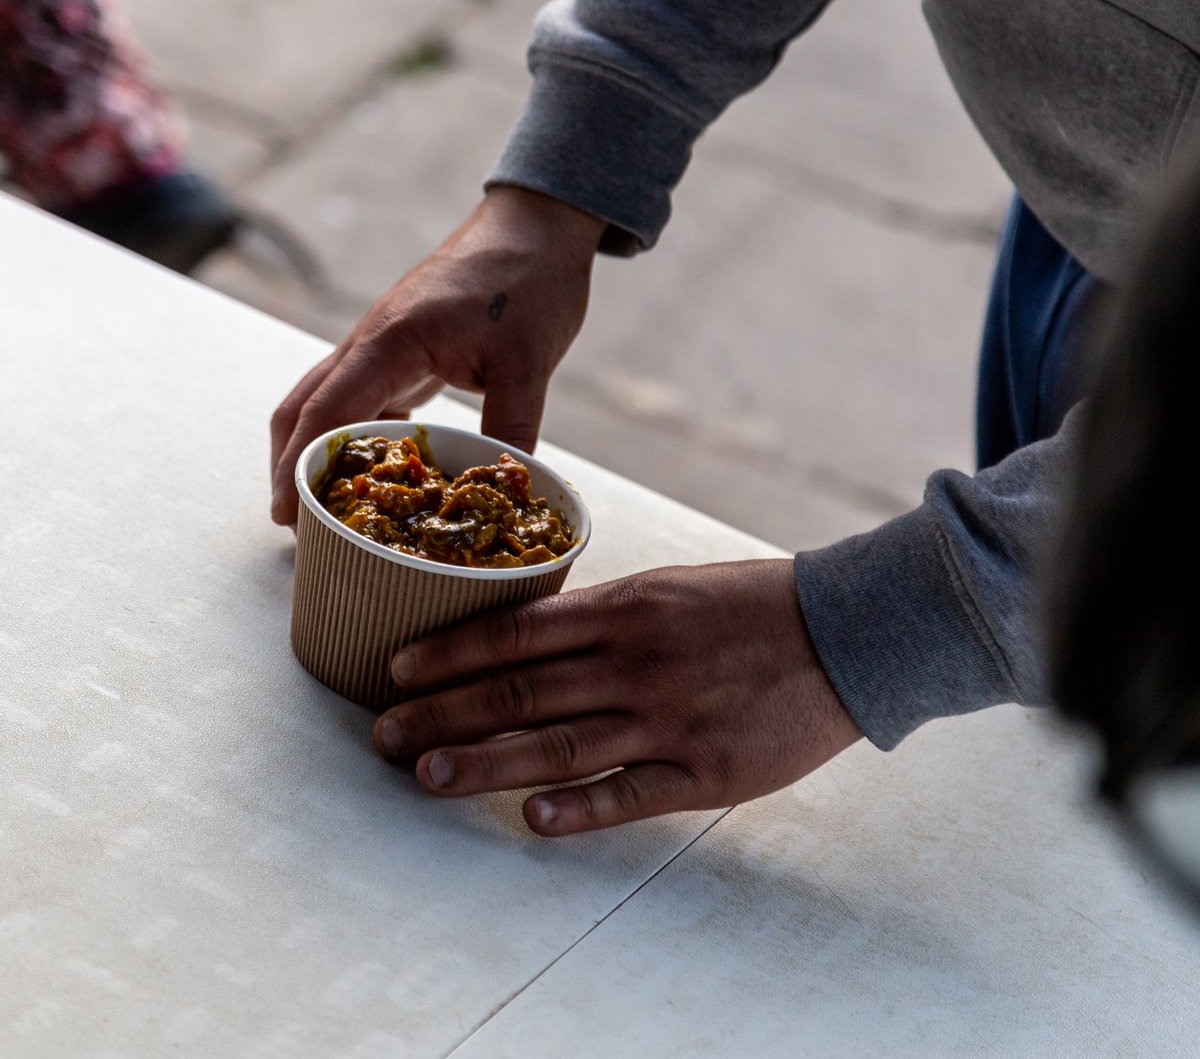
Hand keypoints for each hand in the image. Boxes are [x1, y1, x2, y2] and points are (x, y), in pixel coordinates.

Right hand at [270, 186, 605, 523]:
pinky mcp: (402, 348)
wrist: (537, 225)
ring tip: (330, 504)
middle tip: (298, 520)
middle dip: (291, 464)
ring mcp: (382, 344)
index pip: (322, 412)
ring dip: (318, 448)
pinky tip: (381, 465)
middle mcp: (371, 343)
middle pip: (302, 406)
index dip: (298, 467)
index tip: (286, 513)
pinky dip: (357, 432)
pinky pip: (362, 395)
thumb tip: (504, 489)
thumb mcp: (528, 364)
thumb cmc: (529, 280)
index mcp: (388, 342)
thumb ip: (511, 428)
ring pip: (326, 399)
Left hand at [373, 560, 862, 835]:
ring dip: (484, 764)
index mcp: (626, 609)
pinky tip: (530, 820)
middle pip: (519, 693)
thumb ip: (601, 617)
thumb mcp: (670, 588)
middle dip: (442, 714)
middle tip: (384, 736)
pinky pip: (629, 794)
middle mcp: (636, 664)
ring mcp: (668, 720)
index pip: (515, 633)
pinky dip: (578, 809)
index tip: (397, 671)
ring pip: (558, 746)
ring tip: (426, 777)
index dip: (449, 654)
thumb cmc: (750, 605)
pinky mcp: (705, 772)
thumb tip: (526, 638)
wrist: (844, 633)